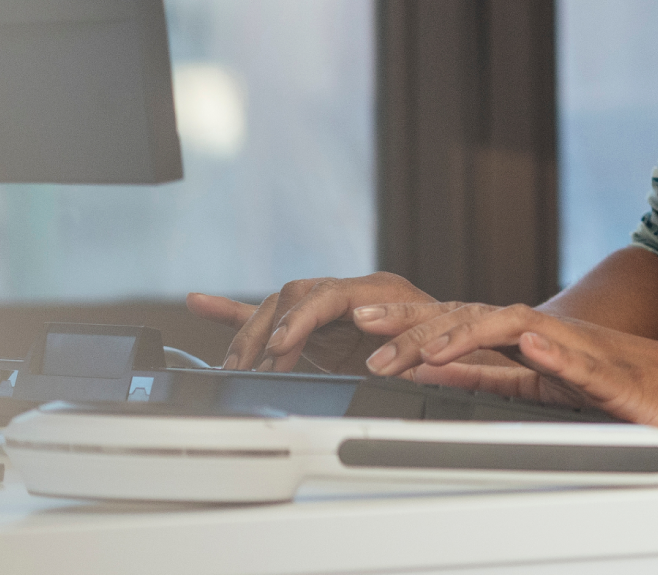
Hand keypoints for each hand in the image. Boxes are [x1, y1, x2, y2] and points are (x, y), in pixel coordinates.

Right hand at [186, 273, 438, 372]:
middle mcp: (353, 293)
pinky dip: (235, 311)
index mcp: (381, 292)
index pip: (329, 294)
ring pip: (280, 307)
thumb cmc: (449, 355)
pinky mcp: (316, 327)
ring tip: (235, 365)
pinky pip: (271, 313)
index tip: (281, 346)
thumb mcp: (431, 360)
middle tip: (255, 367)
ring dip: (254, 336)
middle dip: (270, 331)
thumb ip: (406, 359)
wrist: (457, 351)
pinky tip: (200, 301)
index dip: (301, 319)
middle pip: (297, 296)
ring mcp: (331, 308)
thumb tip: (383, 364)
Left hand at [353, 301, 657, 445]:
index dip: (408, 323)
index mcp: (525, 343)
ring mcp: (575, 347)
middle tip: (361, 328)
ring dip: (462, 335)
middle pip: (470, 318)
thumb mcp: (538, 389)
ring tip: (421, 351)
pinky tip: (528, 344)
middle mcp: (544, 334)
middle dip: (414, 322)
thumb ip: (487, 380)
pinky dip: (550, 350)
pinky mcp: (609, 369)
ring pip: (510, 327)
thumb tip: (430, 374)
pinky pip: (576, 356)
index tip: (359, 325)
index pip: (456, 325)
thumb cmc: (623, 392)